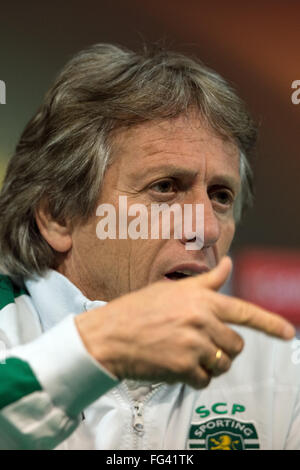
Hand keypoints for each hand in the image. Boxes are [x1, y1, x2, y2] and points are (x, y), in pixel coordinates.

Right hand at [75, 257, 294, 388]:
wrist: (109, 334)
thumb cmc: (137, 310)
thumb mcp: (172, 289)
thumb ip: (206, 281)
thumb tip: (228, 263)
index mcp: (201, 299)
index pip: (244, 311)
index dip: (270, 323)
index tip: (288, 332)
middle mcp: (201, 319)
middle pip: (236, 344)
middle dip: (225, 348)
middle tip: (203, 345)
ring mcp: (194, 344)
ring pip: (223, 363)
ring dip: (211, 364)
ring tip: (188, 355)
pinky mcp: (184, 367)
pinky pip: (205, 380)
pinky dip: (196, 378)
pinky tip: (178, 367)